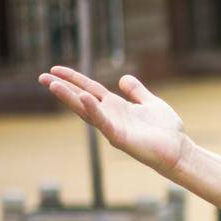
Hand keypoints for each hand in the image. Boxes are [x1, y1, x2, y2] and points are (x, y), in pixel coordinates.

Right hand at [38, 66, 189, 177]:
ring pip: (86, 111)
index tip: (55, 69)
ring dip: (69, 98)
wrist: (179, 151)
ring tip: (53, 84)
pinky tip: (84, 98)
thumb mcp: (151, 103)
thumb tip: (123, 78)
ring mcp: (113, 127)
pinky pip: (103, 123)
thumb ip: (137, 92)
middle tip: (41, 77)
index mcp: (116, 107)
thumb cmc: (166, 131)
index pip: (90, 89)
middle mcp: (110, 116)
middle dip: (62, 88)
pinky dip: (93, 111)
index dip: (74, 79)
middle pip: (81, 99)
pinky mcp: (120, 138)